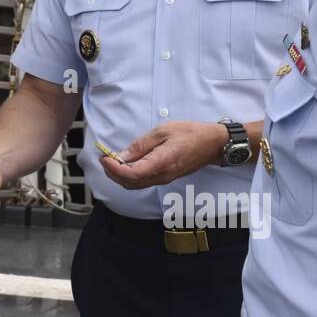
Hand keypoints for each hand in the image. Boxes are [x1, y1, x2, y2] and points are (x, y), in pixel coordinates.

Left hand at [98, 121, 227, 189]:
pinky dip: (130, 176)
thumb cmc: (189, 133)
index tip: (104, 156)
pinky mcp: (165, 178)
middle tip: (105, 157)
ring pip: (135, 185)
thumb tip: (121, 156)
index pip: (130, 175)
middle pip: (130, 183)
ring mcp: (163, 180)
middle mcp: (161, 176)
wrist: (212, 144)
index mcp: (160, 163)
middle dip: (112, 172)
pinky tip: (126, 163)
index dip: (113, 168)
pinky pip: (143, 182)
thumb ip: (140, 145)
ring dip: (120, 175)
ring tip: (112, 160)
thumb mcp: (162, 131)